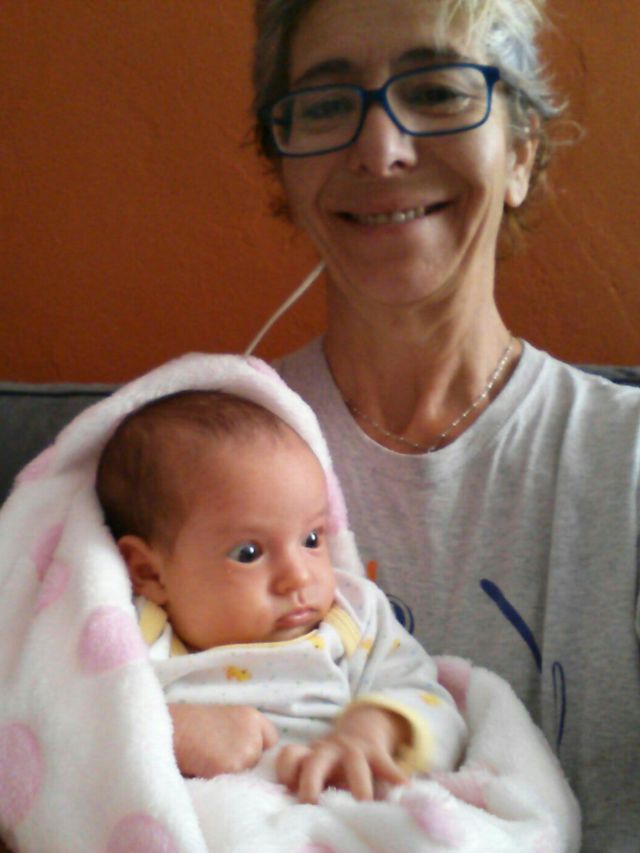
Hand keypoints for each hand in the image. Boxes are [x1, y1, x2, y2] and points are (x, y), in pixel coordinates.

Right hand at [169, 704, 277, 777]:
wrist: (171, 728)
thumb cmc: (192, 725)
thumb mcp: (225, 720)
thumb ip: (243, 733)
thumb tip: (255, 757)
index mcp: (253, 717)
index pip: (271, 739)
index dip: (257, 748)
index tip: (240, 751)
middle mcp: (255, 732)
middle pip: (260, 759)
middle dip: (246, 763)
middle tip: (220, 758)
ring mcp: (246, 750)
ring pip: (248, 774)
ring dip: (234, 775)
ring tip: (211, 764)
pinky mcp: (233, 767)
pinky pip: (234, 784)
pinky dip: (222, 781)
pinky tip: (206, 771)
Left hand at [276, 706, 408, 802]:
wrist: (360, 732)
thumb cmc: (332, 765)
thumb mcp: (316, 769)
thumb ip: (305, 786)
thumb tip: (296, 821)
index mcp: (308, 756)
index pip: (290, 757)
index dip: (287, 772)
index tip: (288, 791)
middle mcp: (327, 752)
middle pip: (314, 763)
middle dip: (312, 783)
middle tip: (313, 805)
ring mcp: (353, 751)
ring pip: (354, 765)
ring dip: (358, 786)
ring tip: (364, 806)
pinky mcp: (376, 754)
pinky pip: (387, 766)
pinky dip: (395, 779)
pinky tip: (404, 792)